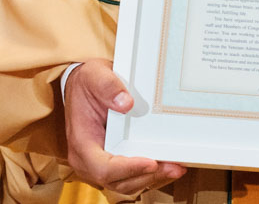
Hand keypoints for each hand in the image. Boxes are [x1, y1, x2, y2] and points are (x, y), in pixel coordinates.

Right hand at [63, 59, 185, 195]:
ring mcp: (99, 164)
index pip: (102, 168)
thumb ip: (107, 86)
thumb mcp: (94, 75)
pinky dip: (149, 174)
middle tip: (174, 167)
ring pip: (126, 184)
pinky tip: (168, 166)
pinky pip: (130, 177)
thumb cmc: (87, 83)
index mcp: (81, 142)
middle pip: (118, 181)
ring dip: (152, 178)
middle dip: (147, 177)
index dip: (128, 169)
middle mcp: (87, 160)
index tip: (151, 162)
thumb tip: (126, 103)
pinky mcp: (112, 163)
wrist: (83, 86)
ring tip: (176, 168)